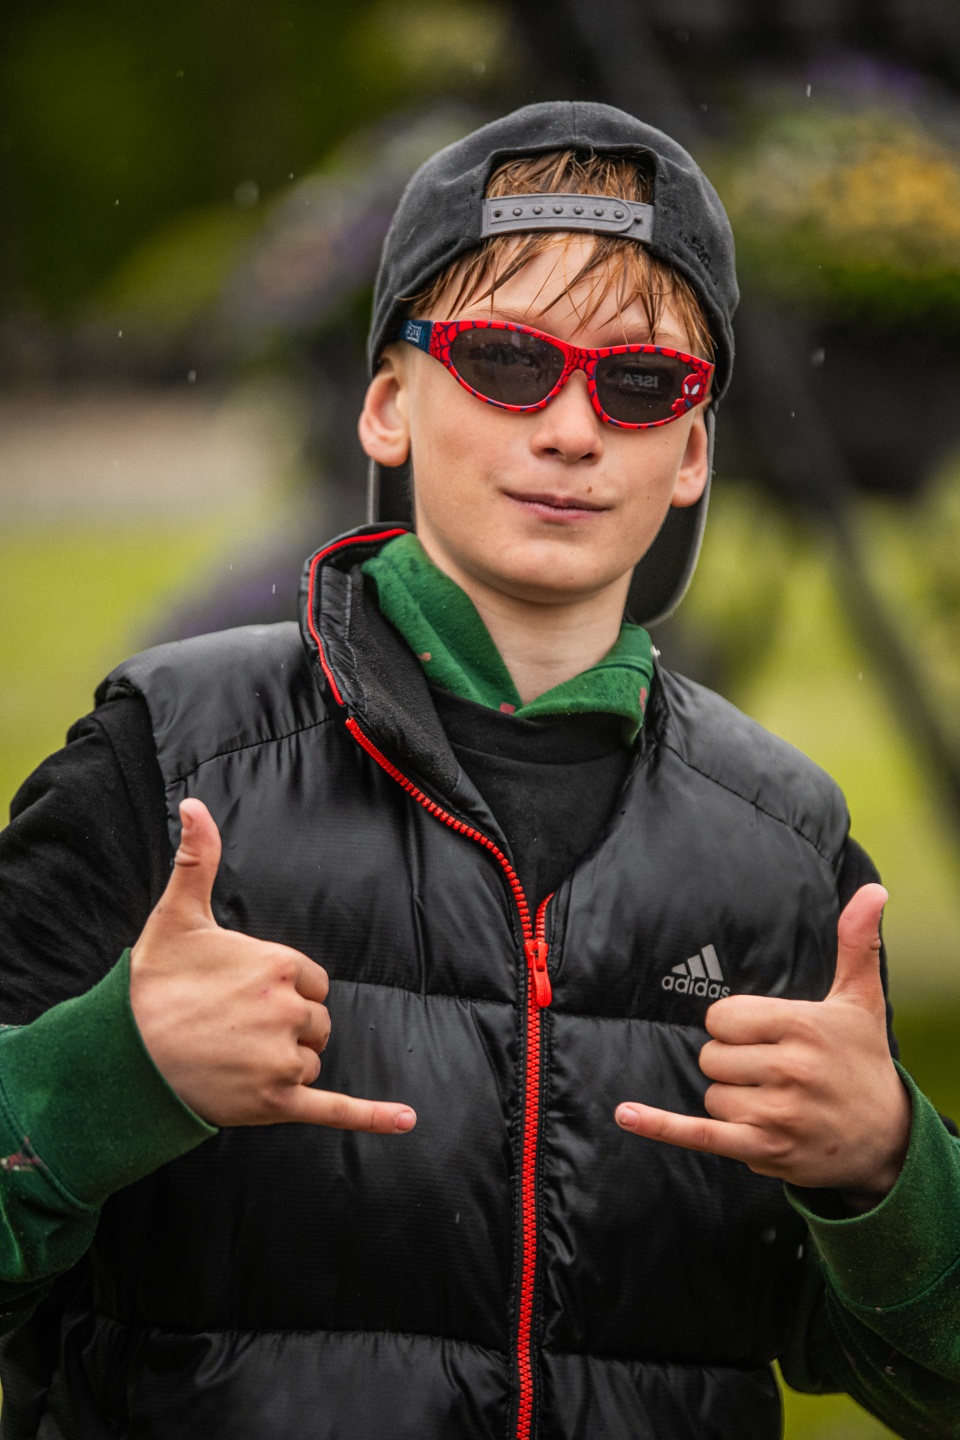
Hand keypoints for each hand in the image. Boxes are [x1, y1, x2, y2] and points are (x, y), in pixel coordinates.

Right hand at [130, 798, 416, 1133]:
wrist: (119, 1057)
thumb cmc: (151, 984)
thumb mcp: (178, 915)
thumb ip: (199, 859)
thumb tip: (194, 804)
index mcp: (276, 964)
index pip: (310, 980)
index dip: (281, 989)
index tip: (241, 996)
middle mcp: (287, 1010)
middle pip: (315, 1021)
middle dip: (285, 1027)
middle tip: (232, 1029)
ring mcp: (282, 1061)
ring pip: (311, 1061)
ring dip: (284, 1064)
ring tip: (233, 1059)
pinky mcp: (277, 1105)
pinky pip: (335, 1109)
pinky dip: (373, 1116)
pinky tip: (407, 1120)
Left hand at [615, 885, 910, 1201]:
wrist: (889, 1139)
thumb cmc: (864, 1061)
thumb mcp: (861, 1000)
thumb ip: (857, 942)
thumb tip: (872, 889)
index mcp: (803, 1027)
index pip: (723, 1017)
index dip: (732, 1025)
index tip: (759, 1034)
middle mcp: (790, 1070)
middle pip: (712, 1056)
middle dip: (732, 1062)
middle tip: (770, 1068)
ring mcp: (777, 1114)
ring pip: (711, 1094)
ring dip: (731, 1098)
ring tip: (773, 1098)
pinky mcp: (765, 1149)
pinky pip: (701, 1134)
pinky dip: (662, 1126)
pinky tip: (626, 1114)